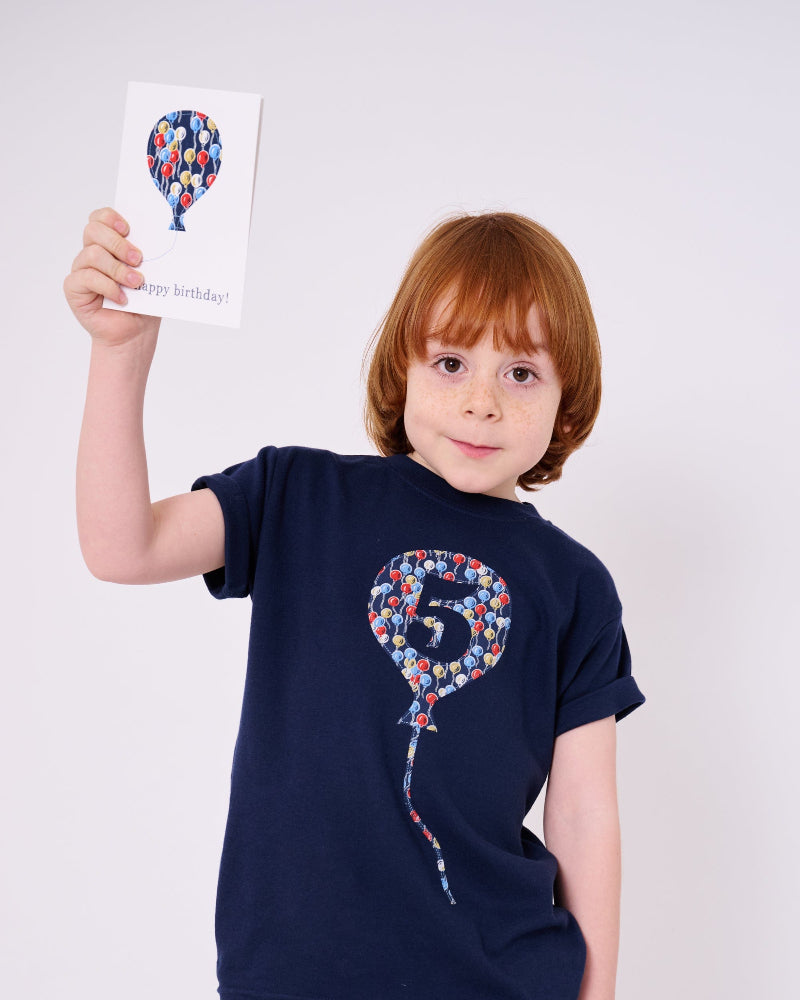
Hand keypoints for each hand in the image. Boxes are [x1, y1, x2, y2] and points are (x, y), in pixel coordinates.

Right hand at [64, 207, 160, 347]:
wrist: (135, 333)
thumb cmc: (143, 303)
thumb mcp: (151, 276)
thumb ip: (147, 257)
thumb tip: (154, 241)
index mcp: (109, 244)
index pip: (100, 218)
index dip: (111, 218)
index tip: (129, 229)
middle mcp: (92, 253)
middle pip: (93, 230)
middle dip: (117, 243)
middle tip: (138, 259)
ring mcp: (81, 269)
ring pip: (93, 254)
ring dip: (118, 269)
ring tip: (136, 283)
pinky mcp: (74, 288)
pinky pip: (88, 278)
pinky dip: (109, 287)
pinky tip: (123, 299)